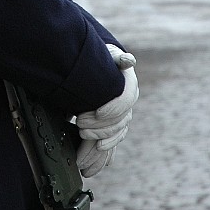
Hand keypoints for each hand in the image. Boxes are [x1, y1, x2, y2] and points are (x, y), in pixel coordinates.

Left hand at [76, 44, 137, 176]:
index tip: (97, 111)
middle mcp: (128, 105)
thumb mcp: (111, 55)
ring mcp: (122, 119)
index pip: (126, 101)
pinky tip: (95, 154)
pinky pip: (112, 143)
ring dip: (100, 137)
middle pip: (119, 121)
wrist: (100, 70)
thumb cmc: (105, 60)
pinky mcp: (113, 129)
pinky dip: (104, 151)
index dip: (113, 108)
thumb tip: (129, 61)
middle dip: (100, 124)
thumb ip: (118, 58)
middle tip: (79, 122)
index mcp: (129, 87)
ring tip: (81, 134)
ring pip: (116, 134)